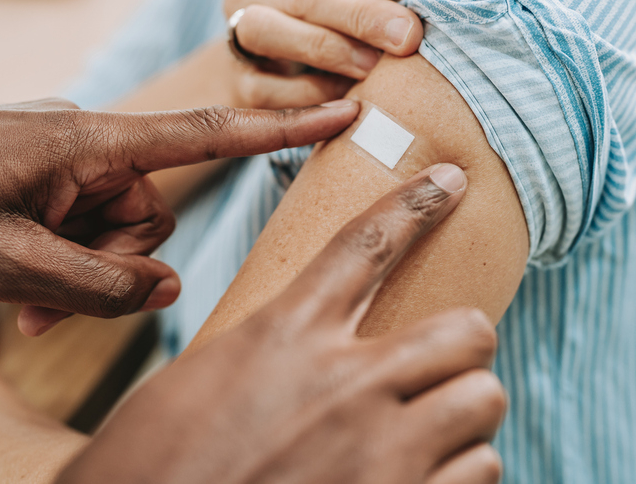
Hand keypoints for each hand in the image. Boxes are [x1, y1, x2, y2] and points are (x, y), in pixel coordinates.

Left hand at [0, 98, 359, 335]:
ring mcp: (58, 155)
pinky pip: (76, 218)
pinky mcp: (37, 170)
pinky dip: (59, 258)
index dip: (280, 126)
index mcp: (85, 142)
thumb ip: (98, 280)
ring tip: (20, 302)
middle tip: (48, 303)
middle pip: (149, 209)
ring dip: (79, 271)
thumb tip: (166, 286)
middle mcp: (82, 140)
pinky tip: (16, 290)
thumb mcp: (4, 263)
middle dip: (112, 264)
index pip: (203, 132)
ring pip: (112, 224)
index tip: (343, 110)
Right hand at [58, 164, 504, 483]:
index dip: (416, 203)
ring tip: (432, 430)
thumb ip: (267, 353)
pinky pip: (480, 472)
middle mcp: (346, 385)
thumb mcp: (195, 384)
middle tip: (441, 367)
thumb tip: (313, 346)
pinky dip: (462, 472)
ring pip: (483, 401)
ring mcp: (382, 452)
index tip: (451, 181)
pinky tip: (428, 477)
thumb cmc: (152, 467)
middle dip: (464, 345)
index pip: (367, 243)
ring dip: (464, 416)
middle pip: (465, 329)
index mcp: (286, 337)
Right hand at [222, 0, 446, 108]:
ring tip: (375, 67)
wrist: (266, 67)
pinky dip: (308, 95)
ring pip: (270, 32)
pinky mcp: (237, 84)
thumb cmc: (322, 12)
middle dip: (364, 15)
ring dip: (329, 50)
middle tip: (411, 35)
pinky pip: (266, 90)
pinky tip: (347, 102)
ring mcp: (233, 34)